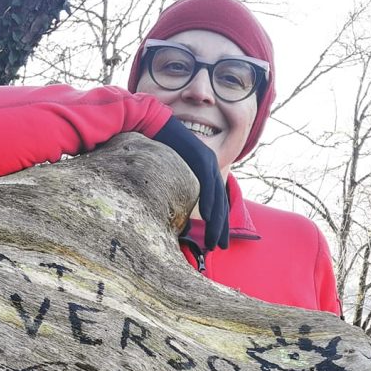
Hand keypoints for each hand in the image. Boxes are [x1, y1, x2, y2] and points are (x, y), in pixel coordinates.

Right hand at [151, 116, 229, 249]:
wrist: (150, 124)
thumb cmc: (153, 150)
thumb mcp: (165, 176)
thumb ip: (173, 192)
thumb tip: (169, 216)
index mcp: (202, 173)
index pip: (214, 202)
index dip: (217, 223)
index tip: (216, 242)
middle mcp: (209, 168)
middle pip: (220, 203)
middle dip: (221, 227)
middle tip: (220, 247)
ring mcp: (208, 161)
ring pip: (217, 197)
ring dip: (217, 221)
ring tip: (214, 240)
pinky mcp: (202, 157)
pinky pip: (208, 183)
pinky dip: (208, 201)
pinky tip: (208, 218)